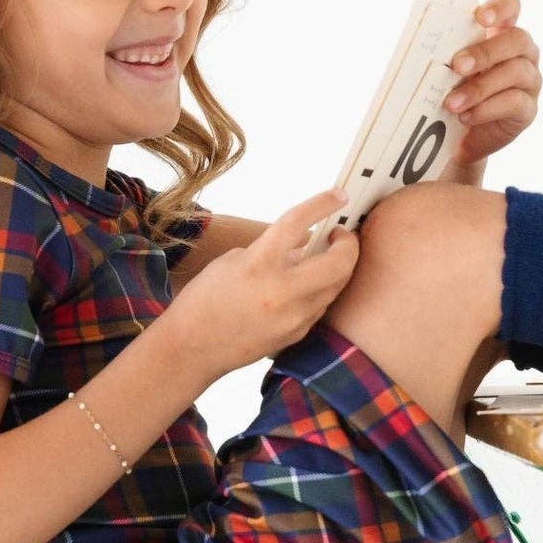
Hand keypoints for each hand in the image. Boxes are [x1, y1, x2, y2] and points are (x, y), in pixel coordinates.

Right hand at [159, 192, 358, 377]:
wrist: (192, 348)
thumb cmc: (205, 299)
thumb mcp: (234, 261)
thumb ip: (271, 249)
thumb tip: (304, 242)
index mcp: (259, 264)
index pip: (298, 223)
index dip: (323, 204)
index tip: (339, 195)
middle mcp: (281, 292)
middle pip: (339, 263)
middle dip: (349, 244)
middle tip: (341, 235)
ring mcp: (292, 317)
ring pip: (336, 286)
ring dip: (339, 266)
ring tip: (328, 256)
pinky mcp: (296, 334)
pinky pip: (321, 306)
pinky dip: (322, 289)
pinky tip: (311, 282)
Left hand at [445, 0, 540, 165]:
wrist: (461, 136)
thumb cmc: (454, 90)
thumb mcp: (448, 67)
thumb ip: (446, 52)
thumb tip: (421, 44)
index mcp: (502, 31)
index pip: (511, 5)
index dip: (499, 7)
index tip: (479, 18)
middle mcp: (523, 52)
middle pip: (517, 39)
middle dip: (485, 52)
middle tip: (457, 65)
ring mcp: (530, 80)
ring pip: (514, 73)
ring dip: (480, 87)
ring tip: (451, 103)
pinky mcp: (528, 109)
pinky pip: (514, 103)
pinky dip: (486, 110)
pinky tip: (465, 116)